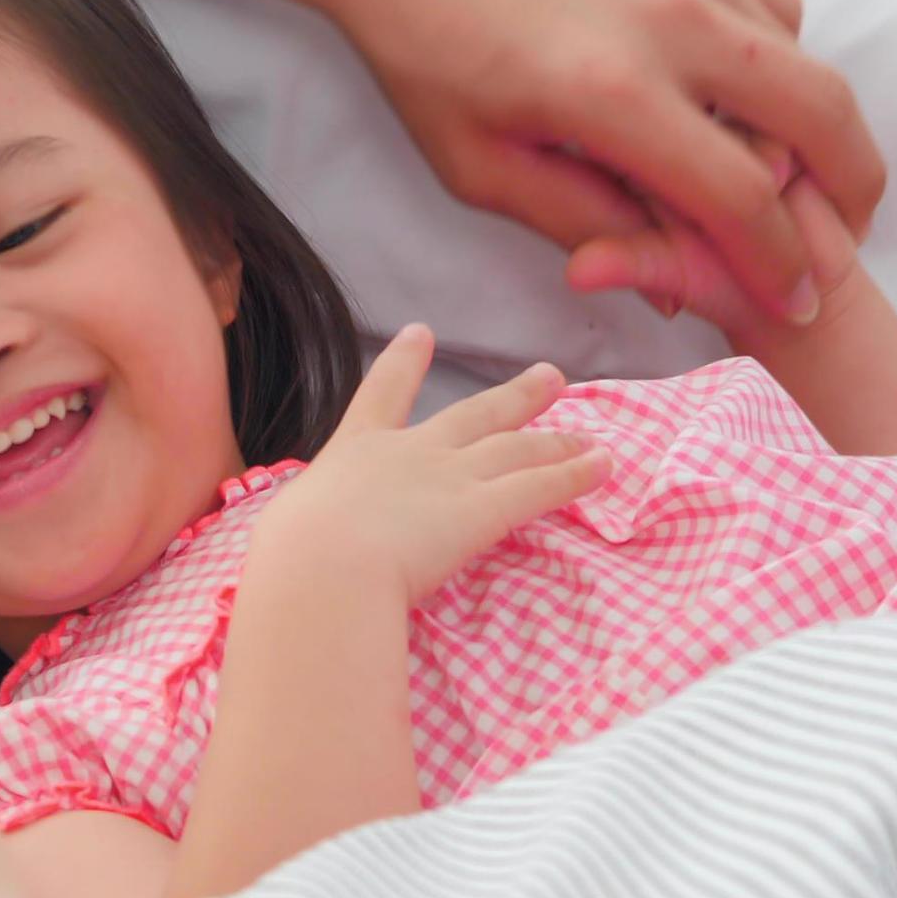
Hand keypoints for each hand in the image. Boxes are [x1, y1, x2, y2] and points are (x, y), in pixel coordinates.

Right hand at [257, 326, 608, 603]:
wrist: (322, 565)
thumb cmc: (293, 556)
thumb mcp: (291, 530)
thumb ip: (308, 530)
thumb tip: (300, 554)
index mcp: (355, 453)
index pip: (381, 398)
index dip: (403, 363)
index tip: (420, 332)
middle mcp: (411, 453)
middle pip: (474, 415)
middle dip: (515, 397)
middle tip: (549, 377)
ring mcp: (451, 476)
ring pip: (516, 448)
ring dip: (556, 439)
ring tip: (588, 433)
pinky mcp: (484, 510)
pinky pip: (540, 487)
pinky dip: (576, 475)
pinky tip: (605, 466)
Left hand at [281, 0, 883, 326]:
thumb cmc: (418, 46)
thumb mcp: (479, 165)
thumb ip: (582, 223)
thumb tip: (668, 282)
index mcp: (613, 96)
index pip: (743, 200)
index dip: (781, 266)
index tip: (798, 301)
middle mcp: (669, 19)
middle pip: (819, 118)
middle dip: (851, 192)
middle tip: (845, 237)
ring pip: (801, 52)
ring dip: (812, 121)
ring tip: (788, 171)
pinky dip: (775, 52)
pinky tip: (736, 89)